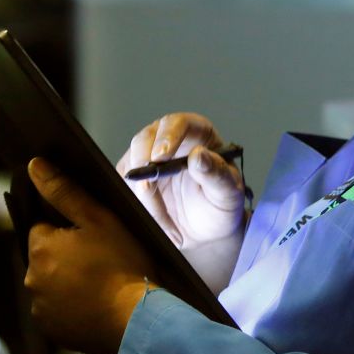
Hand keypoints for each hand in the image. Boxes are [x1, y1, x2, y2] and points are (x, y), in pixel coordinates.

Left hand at [23, 158, 157, 353]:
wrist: (137, 319)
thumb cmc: (122, 264)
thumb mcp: (99, 219)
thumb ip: (64, 191)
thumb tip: (34, 165)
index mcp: (40, 247)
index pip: (44, 228)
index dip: (69, 231)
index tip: (93, 240)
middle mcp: (32, 279)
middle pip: (46, 258)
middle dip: (66, 257)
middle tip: (101, 262)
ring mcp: (41, 308)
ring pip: (51, 285)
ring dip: (68, 283)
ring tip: (101, 286)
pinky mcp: (52, 331)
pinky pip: (57, 312)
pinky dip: (71, 308)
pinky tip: (95, 306)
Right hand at [116, 112, 245, 293]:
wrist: (205, 230)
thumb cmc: (220, 205)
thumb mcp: (228, 193)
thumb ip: (217, 174)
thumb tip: (198, 155)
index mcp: (198, 134)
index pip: (179, 123)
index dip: (167, 136)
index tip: (160, 158)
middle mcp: (171, 139)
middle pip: (146, 139)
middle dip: (143, 165)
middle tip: (147, 191)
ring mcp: (149, 156)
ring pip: (131, 165)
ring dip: (142, 194)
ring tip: (165, 221)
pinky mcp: (134, 176)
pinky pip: (125, 185)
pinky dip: (136, 204)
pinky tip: (155, 220)